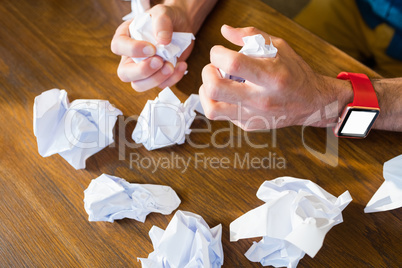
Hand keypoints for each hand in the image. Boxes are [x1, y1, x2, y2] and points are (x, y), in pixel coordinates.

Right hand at [111, 4, 192, 91]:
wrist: (182, 25)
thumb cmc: (167, 18)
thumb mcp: (164, 12)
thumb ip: (161, 22)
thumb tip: (162, 41)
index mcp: (126, 36)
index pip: (118, 46)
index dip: (133, 50)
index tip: (151, 48)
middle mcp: (131, 55)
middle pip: (124, 73)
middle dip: (142, 71)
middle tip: (159, 61)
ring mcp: (143, 68)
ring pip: (139, 85)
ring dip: (156, 79)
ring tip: (171, 66)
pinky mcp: (157, 75)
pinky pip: (160, 85)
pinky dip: (172, 79)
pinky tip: (181, 65)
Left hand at [199, 25, 352, 129]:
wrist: (310, 103)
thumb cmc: (294, 73)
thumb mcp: (280, 47)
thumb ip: (252, 36)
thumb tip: (225, 30)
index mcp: (271, 76)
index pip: (233, 63)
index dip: (217, 54)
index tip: (218, 51)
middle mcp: (261, 99)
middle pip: (216, 88)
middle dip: (207, 73)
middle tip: (213, 68)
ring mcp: (253, 115)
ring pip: (212, 109)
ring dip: (205, 92)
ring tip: (213, 83)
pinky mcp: (249, 125)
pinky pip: (222, 115)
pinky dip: (217, 101)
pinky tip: (226, 93)